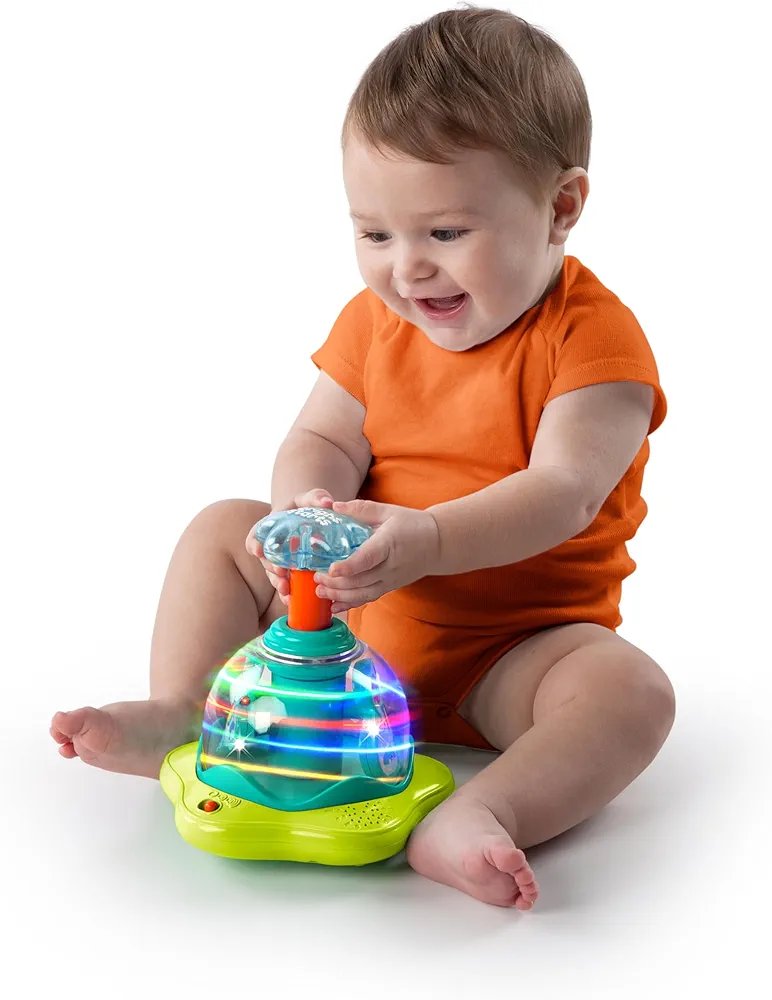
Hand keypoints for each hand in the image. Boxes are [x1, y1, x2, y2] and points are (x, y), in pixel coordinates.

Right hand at [245, 488, 333, 605]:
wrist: (313, 519)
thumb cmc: (307, 507)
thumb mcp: (310, 498)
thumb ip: (316, 497)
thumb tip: (328, 503)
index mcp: (271, 527)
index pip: (255, 536)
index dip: (254, 543)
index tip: (258, 550)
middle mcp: (272, 547)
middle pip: (265, 560)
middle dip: (271, 568)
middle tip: (280, 573)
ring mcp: (280, 562)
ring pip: (274, 576)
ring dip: (279, 584)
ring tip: (287, 591)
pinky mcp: (291, 573)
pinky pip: (286, 585)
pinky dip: (289, 594)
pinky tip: (292, 601)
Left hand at [312, 499, 440, 611]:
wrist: (438, 544)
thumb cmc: (412, 525)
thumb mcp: (388, 511)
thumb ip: (361, 509)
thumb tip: (333, 507)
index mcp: (389, 543)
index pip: (368, 558)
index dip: (349, 566)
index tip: (332, 569)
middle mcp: (390, 566)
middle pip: (361, 580)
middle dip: (336, 583)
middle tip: (316, 577)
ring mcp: (390, 580)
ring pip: (363, 594)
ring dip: (340, 595)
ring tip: (319, 592)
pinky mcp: (389, 587)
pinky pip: (368, 599)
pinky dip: (350, 604)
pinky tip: (334, 606)